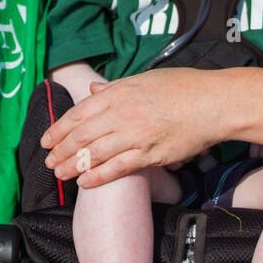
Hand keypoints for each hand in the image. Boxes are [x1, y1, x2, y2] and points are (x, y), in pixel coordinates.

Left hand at [41, 70, 227, 187]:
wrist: (214, 103)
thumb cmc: (184, 87)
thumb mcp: (145, 79)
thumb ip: (115, 87)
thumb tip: (92, 89)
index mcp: (119, 93)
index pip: (79, 113)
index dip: (59, 128)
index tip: (47, 139)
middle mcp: (123, 113)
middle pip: (82, 135)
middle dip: (61, 150)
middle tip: (49, 162)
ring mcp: (136, 135)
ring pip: (95, 153)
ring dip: (74, 166)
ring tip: (60, 175)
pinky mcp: (151, 154)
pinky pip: (118, 168)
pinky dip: (99, 176)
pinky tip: (85, 183)